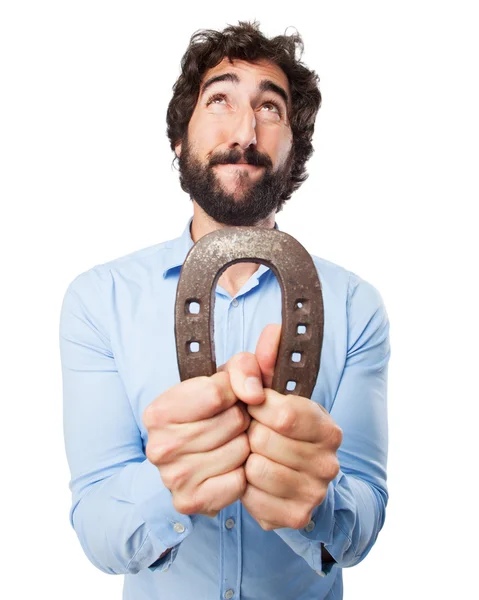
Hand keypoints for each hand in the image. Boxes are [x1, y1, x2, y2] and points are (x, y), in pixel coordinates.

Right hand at [142, 351, 264, 517]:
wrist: (196, 449)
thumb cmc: (212, 409)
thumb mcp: (225, 377)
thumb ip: (244, 368)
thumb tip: (254, 394)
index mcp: (158, 412)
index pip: (217, 393)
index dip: (234, 392)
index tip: (231, 397)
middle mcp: (158, 447)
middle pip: (231, 423)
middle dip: (241, 419)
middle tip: (231, 422)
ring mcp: (172, 478)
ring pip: (239, 451)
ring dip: (244, 445)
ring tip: (231, 441)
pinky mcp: (190, 502)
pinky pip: (239, 482)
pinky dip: (242, 473)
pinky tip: (230, 466)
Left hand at [241, 324, 342, 530]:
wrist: (295, 480)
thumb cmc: (277, 429)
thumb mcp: (269, 392)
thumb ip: (264, 361)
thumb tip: (272, 332)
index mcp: (327, 426)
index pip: (283, 412)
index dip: (257, 407)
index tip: (252, 406)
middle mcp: (328, 461)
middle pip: (263, 441)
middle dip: (250, 434)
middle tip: (254, 434)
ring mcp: (314, 492)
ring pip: (255, 469)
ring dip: (246, 460)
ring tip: (254, 455)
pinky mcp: (295, 516)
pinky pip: (251, 497)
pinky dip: (245, 488)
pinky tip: (255, 479)